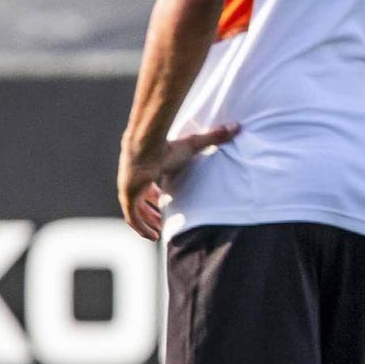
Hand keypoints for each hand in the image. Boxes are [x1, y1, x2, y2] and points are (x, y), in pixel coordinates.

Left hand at [117, 124, 237, 239]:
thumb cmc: (167, 146)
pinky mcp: (128, 198)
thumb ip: (213, 138)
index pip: (148, 188)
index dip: (155, 197)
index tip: (163, 205)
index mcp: (147, 172)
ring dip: (146, 223)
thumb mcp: (193, 145)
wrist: (146, 147)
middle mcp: (135, 183)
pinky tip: (151, 237)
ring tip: (156, 234)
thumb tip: (236, 126)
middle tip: (161, 223)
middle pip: (141, 202)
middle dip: (150, 213)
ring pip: (136, 213)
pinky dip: (142, 228)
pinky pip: (133, 219)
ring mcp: (129, 191)